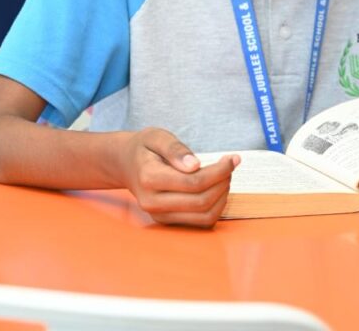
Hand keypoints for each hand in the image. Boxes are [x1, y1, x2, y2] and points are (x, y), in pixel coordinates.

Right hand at [119, 127, 239, 227]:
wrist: (127, 164)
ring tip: (225, 177)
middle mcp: (152, 202)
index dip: (219, 171)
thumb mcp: (157, 136)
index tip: (232, 158)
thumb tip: (195, 165)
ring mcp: (159, 215)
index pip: (193, 182)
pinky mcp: (166, 221)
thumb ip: (175, 149)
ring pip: (203, 216)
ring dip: (222, 198)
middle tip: (230, 165)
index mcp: (149, 178)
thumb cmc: (144, 147)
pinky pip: (199, 222)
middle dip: (223, 183)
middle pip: (201, 202)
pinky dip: (215, 208)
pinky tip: (217, 190)